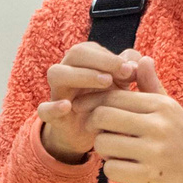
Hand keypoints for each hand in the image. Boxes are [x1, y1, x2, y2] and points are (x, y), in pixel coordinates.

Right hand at [37, 43, 148, 163]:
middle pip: (75, 54)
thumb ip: (131, 71)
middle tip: (121, 72)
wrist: (91, 134)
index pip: (90, 48)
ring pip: (56, 73)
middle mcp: (68, 72)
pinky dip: (53, 106)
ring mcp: (58, 93)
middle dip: (99, 60)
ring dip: (81, 75)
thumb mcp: (123, 86)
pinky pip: (43, 108)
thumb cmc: (108, 103)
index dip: (110, 56)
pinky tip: (68, 106)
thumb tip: (139, 61)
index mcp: (84, 62)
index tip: (130, 69)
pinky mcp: (52, 117)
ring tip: (105, 83)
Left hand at [85, 58, 182, 182]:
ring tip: (117, 153)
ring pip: (103, 143)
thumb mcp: (172, 112)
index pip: (113, 96)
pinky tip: (125, 170)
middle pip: (102, 116)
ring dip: (103, 151)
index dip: (94, 103)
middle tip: (101, 134)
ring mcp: (155, 151)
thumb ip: (153, 87)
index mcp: (162, 106)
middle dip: (94, 126)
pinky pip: (111, 169)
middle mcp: (159, 125)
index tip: (89, 113)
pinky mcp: (149, 176)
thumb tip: (142, 58)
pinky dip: (113, 170)